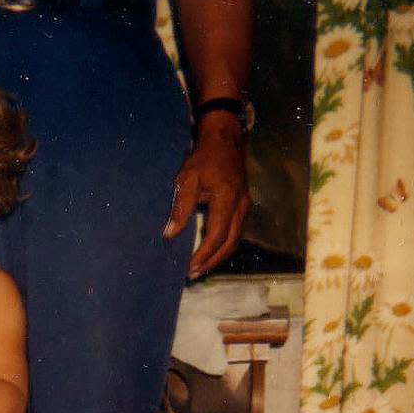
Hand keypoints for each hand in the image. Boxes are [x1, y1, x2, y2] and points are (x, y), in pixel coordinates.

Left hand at [164, 112, 248, 279]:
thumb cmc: (204, 157)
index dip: (203, 255)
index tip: (189, 267)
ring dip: (218, 257)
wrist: (225, 138)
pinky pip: (235, 232)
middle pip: (230, 243)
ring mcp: (244, 206)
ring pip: (235, 240)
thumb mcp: (187, 178)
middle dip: (211, 262)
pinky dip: (223, 246)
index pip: (217, 236)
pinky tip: (210, 252)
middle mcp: (240, 205)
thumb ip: (180, 207)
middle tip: (193, 274)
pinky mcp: (242, 205)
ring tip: (200, 268)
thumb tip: (169, 234)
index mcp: (227, 199)